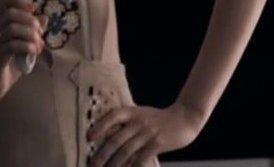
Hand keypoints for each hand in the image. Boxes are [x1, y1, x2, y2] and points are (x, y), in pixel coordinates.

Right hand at [0, 0, 46, 103]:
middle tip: (40, 33)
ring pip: (11, 29)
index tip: (32, 7)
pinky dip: (27, 46)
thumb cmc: (9, 67)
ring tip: (39, 44)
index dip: (18, 1)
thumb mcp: (25, 47)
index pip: (5, 5)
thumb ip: (34, 32)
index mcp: (1, 28)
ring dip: (30, 34)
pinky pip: (11, 46)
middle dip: (29, 20)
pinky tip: (35, 52)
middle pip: (10, 14)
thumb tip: (44, 17)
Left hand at [88, 102, 204, 166]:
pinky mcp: (158, 143)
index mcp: (132, 112)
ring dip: (113, 164)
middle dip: (101, 154)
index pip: (112, 117)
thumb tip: (105, 136)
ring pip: (126, 151)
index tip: (88, 137)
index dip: (99, 126)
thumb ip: (126, 122)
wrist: (185, 118)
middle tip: (92, 165)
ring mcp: (149, 133)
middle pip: (116, 139)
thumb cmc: (159, 119)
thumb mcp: (141, 114)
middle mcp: (139, 121)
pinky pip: (142, 158)